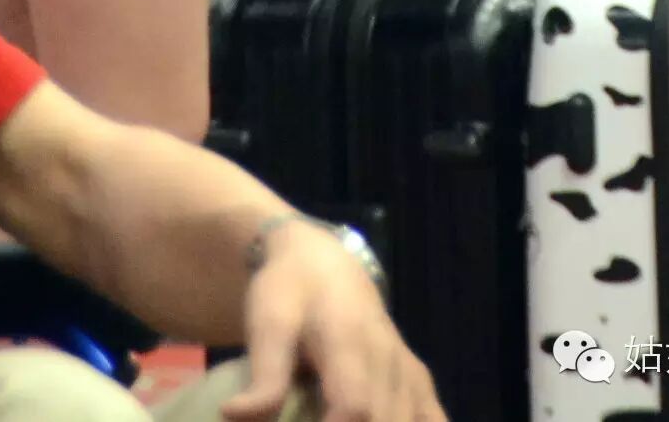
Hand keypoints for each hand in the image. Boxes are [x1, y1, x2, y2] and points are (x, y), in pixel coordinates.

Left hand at [222, 222, 444, 421]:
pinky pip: (435, 420)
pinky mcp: (419, 384)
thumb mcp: (268, 321)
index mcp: (351, 343)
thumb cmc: (289, 292)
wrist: (324, 263)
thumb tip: (233, 417)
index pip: (355, 407)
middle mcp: (390, 362)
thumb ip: (263, 373)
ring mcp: (409, 375)